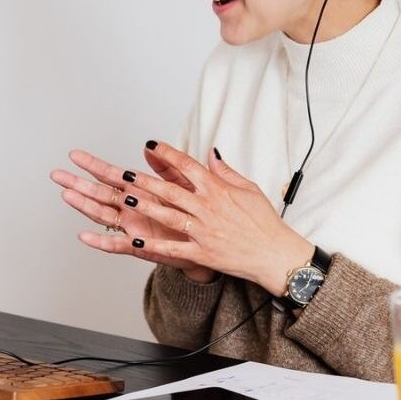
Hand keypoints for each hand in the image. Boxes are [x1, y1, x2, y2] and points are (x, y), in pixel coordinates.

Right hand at [50, 149, 212, 277]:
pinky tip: (84, 236)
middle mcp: (132, 208)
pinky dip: (100, 241)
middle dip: (78, 183)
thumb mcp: (181, 183)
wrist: (208, 243)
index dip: (94, 165)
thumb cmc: (192, 213)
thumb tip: (150, 145)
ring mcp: (133, 227)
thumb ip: (166, 166)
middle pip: (100, 193)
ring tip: (66, 195)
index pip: (112, 175)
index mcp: (140, 191)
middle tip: (57, 174)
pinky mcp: (140, 247)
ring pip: (103, 215)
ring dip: (84, 206)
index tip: (75, 155)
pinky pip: (117, 245)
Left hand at [121, 141, 313, 295]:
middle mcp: (208, 208)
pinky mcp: (203, 253)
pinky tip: (137, 241)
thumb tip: (210, 152)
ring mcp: (204, 231)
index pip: (188, 166)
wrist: (275, 254)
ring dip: (146, 207)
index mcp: (218, 190)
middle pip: (171, 190)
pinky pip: (175, 249)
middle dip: (146, 181)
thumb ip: (225, 171)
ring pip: (169, 216)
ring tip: (127, 199)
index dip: (168, 154)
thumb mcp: (248, 188)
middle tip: (125, 173)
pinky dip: (155, 245)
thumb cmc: (264, 221)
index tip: (152, 145)